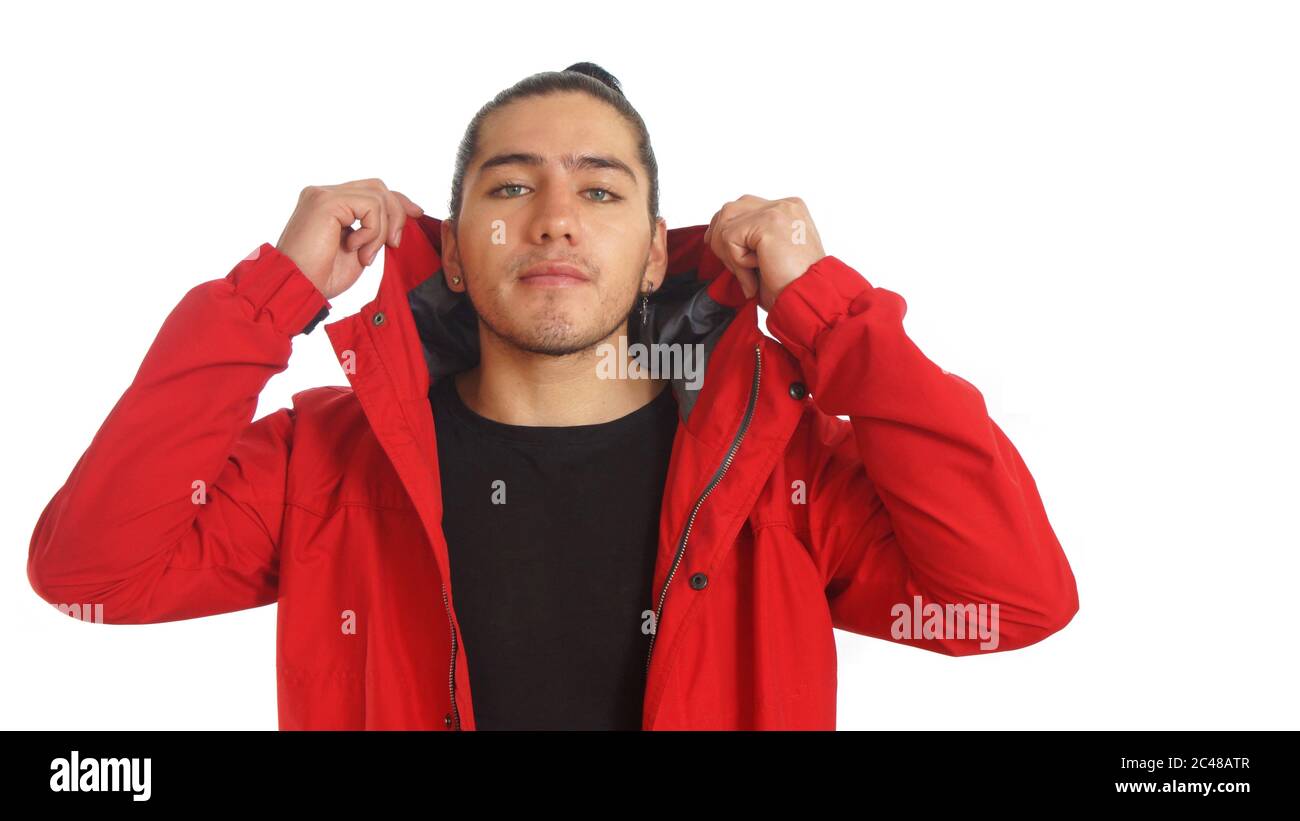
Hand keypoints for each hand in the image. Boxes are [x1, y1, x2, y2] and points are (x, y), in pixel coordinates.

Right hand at [275, 178, 423, 300]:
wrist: (297, 287)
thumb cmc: (320, 276)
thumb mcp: (359, 250)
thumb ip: (373, 231)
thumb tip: (400, 221)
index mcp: (329, 204)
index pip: (371, 190)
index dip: (397, 201)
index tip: (416, 214)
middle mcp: (324, 193)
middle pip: (378, 187)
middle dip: (396, 214)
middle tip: (394, 244)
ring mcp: (323, 194)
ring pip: (377, 197)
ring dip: (380, 231)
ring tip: (365, 256)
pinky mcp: (326, 201)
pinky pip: (370, 207)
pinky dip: (372, 232)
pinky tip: (355, 249)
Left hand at [701, 195, 826, 310]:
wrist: (810, 299)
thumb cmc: (791, 285)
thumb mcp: (768, 255)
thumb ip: (749, 239)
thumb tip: (713, 236)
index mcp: (788, 209)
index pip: (743, 208)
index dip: (726, 230)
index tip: (722, 253)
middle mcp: (785, 204)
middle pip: (730, 210)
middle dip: (721, 241)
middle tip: (736, 270)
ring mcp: (778, 210)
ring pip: (726, 223)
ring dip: (729, 254)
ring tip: (749, 273)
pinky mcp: (768, 222)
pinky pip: (730, 238)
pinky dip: (737, 262)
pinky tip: (758, 270)